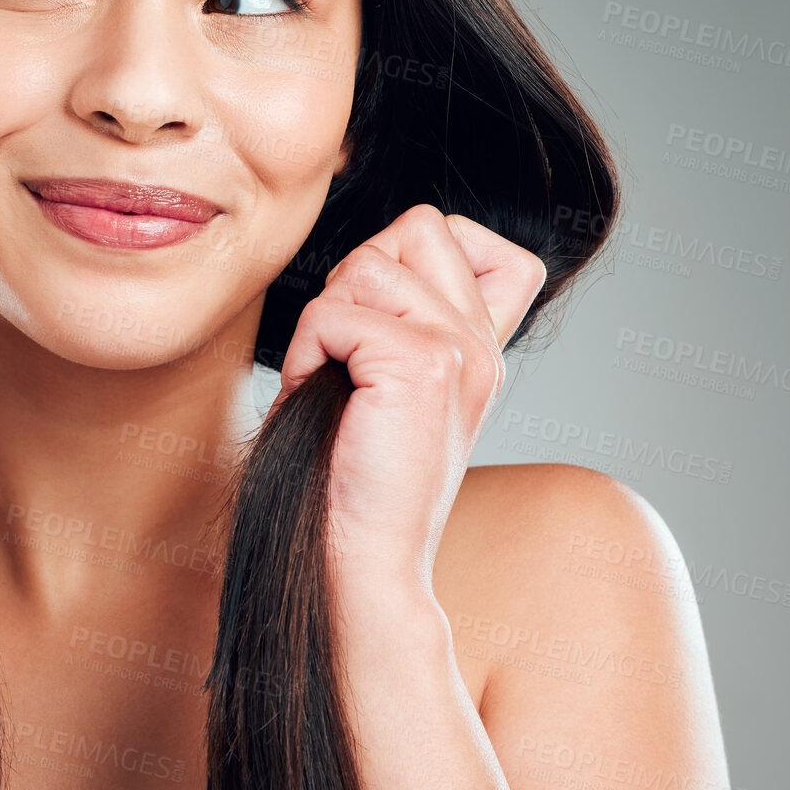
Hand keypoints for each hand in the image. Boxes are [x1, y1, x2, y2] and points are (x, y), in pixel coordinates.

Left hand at [267, 204, 546, 600]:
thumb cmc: (347, 475)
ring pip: (366, 264)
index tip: (376, 328)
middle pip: (415, 227)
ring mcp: (461, 350)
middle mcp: (483, 343)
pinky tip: (323, 402)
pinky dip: (307, 354)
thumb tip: (366, 262)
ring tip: (335, 387)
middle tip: (346, 362)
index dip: (407, 253)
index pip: (467, 234)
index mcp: (480, 345)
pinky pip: (332, 312)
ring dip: (325, 323)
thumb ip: (399, 318)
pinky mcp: (422, 364)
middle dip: (355, 282)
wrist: (362, 561)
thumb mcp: (384, 383)